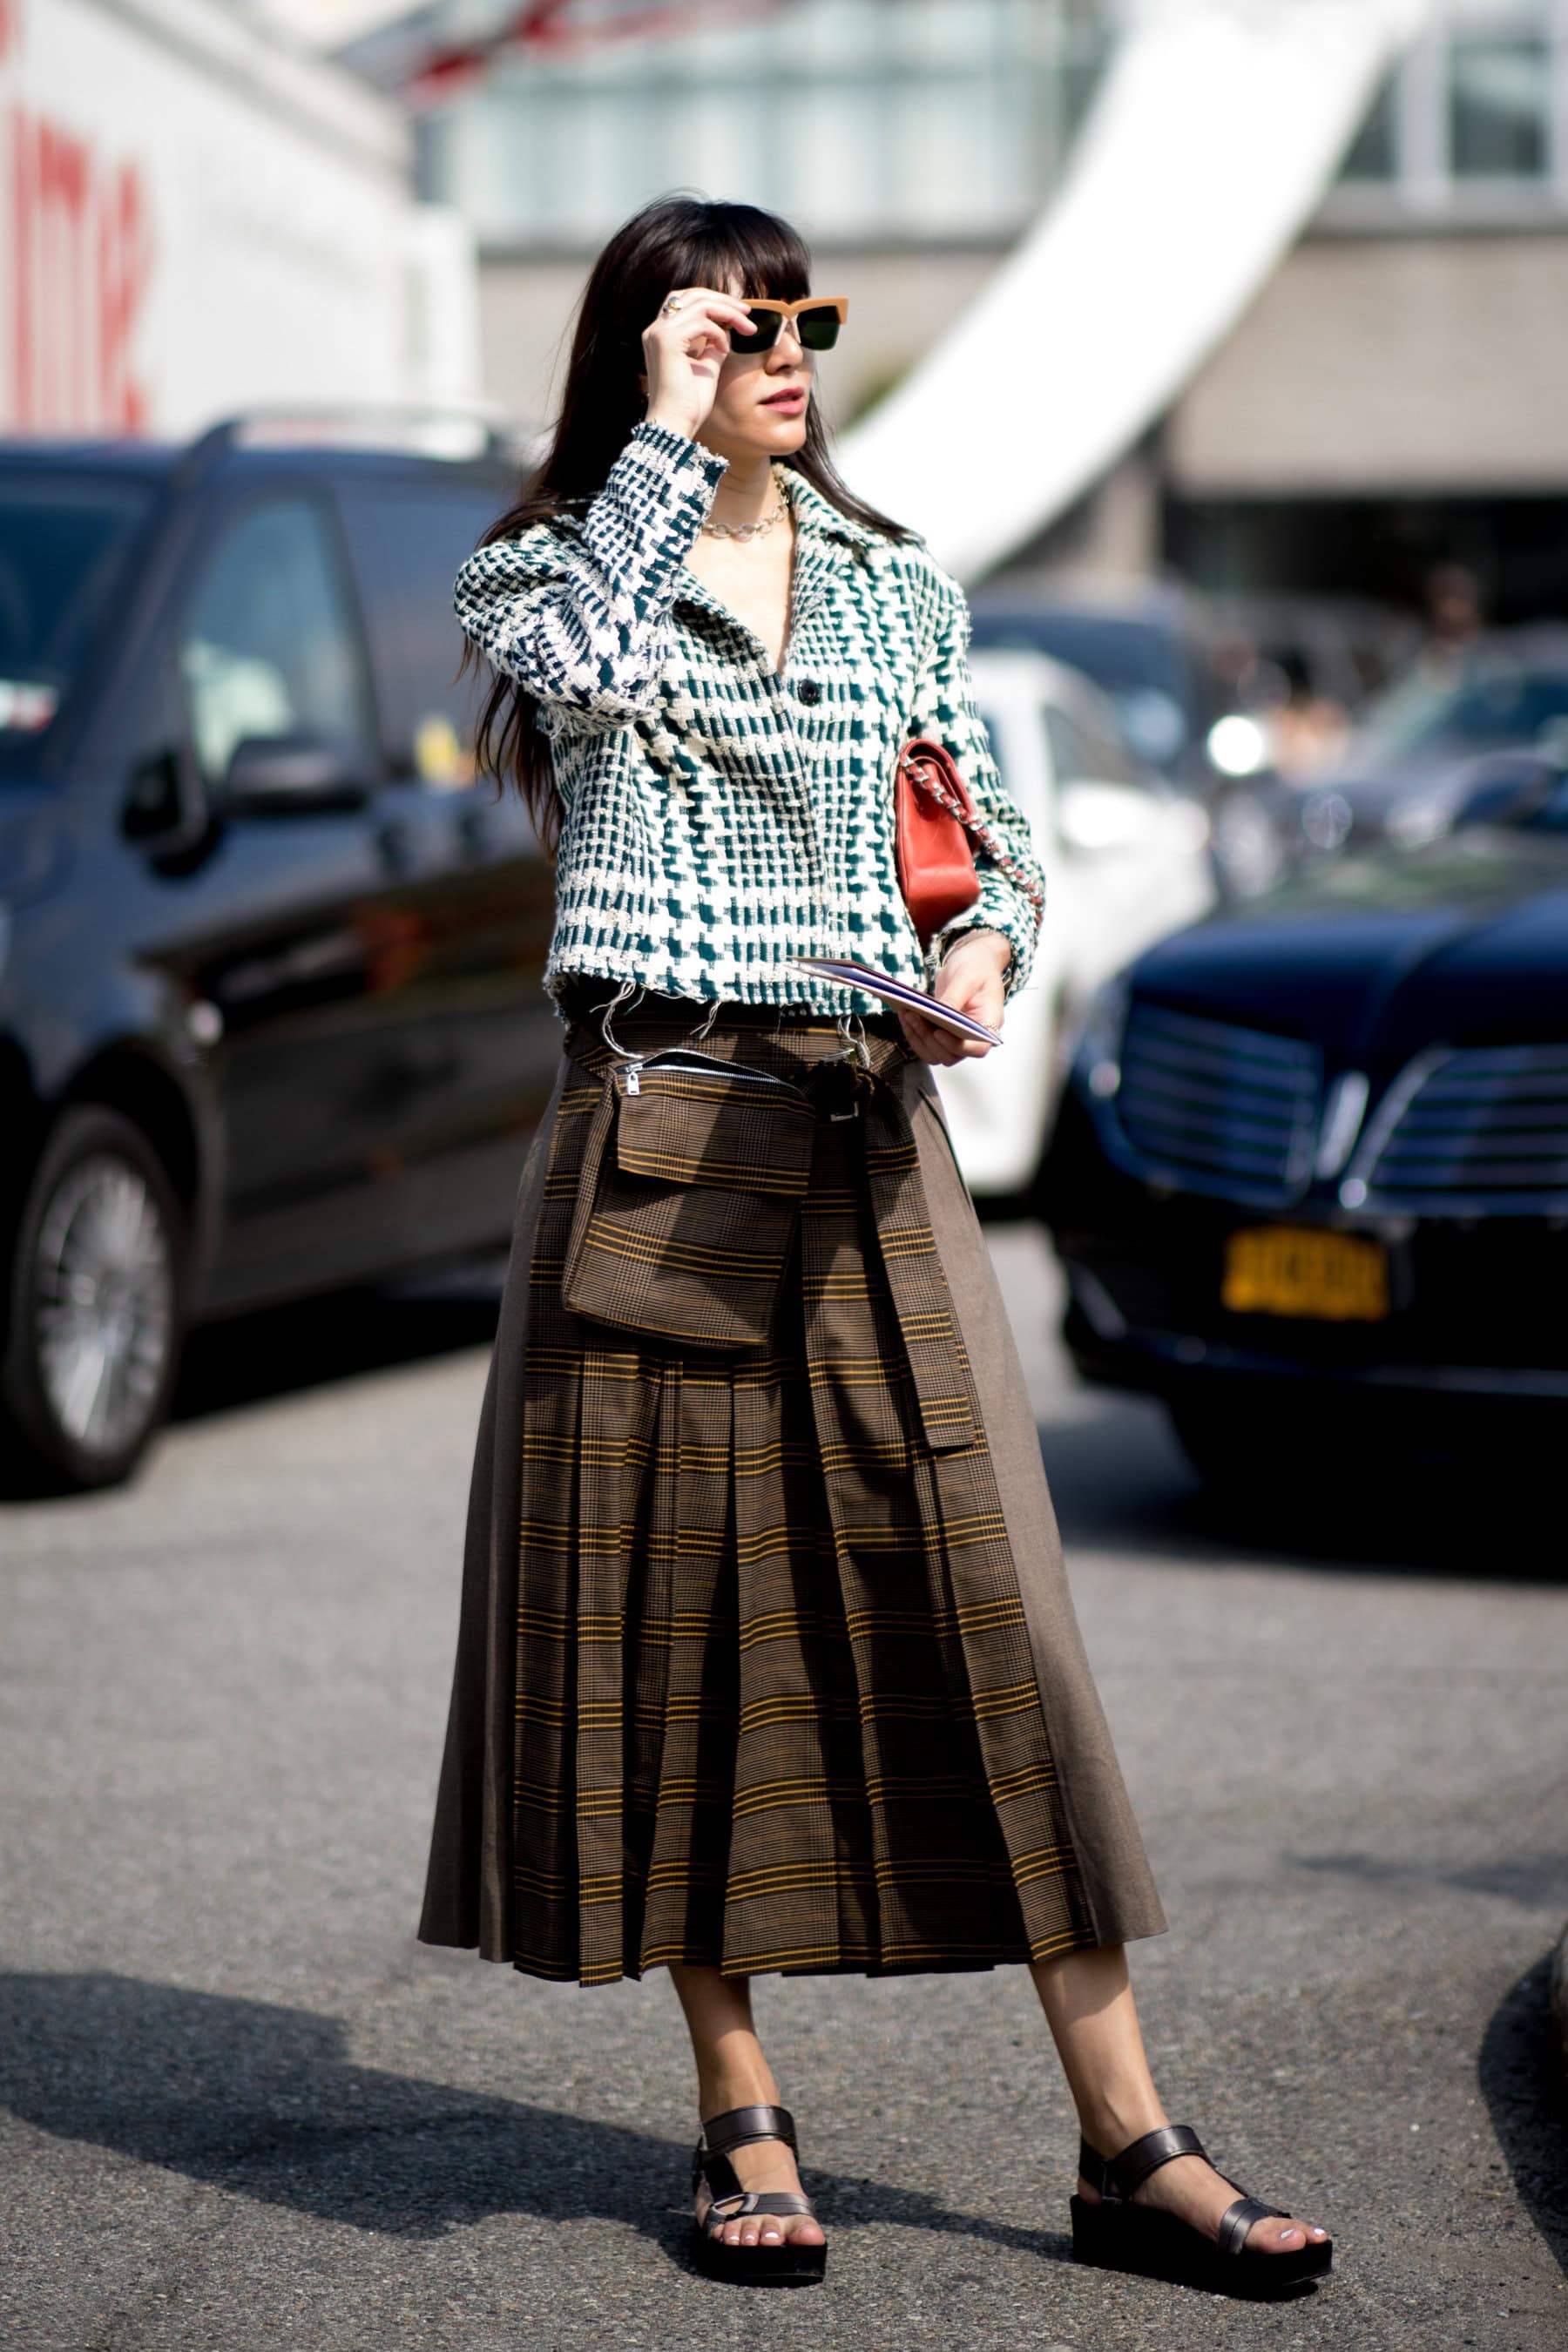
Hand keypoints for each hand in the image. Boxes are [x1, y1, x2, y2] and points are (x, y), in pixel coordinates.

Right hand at [641, 286, 757, 440]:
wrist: (675, 426)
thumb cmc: (689, 405)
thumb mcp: (706, 368)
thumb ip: (712, 347)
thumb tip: (727, 332)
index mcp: (662, 335)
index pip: (686, 302)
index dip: (714, 302)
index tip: (741, 314)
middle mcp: (656, 330)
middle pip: (692, 294)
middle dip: (723, 300)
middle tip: (748, 312)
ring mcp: (659, 333)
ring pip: (699, 303)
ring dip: (728, 312)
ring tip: (747, 329)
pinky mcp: (667, 340)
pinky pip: (701, 322)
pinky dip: (718, 332)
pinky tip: (724, 349)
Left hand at [897, 930, 1009, 1066]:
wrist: (973, 961)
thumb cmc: (977, 967)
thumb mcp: (967, 977)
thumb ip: (954, 997)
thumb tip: (938, 1014)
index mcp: (990, 1022)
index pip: (978, 1048)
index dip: (957, 1046)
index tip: (938, 1032)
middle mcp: (974, 1035)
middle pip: (952, 1055)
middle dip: (929, 1038)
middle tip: (913, 1016)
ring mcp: (958, 1037)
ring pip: (936, 1054)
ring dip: (918, 1038)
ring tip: (906, 1014)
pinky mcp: (943, 1033)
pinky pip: (926, 1045)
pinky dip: (914, 1034)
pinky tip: (905, 1016)